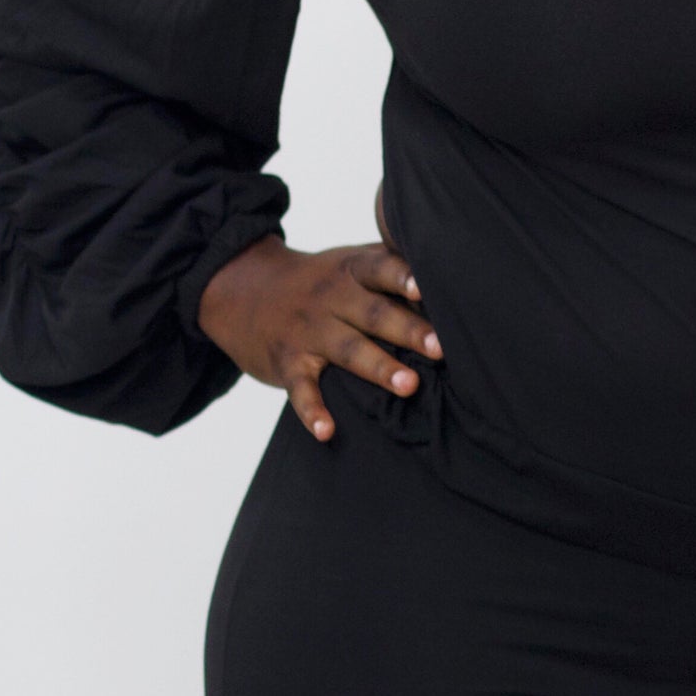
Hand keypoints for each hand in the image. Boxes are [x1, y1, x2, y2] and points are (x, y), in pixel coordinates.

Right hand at [196, 209, 439, 443]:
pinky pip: (301, 389)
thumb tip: (453, 284)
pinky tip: (327, 432)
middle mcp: (330, 298)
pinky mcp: (287, 363)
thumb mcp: (347, 264)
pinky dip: (312, 412)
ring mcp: (306, 331)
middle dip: (406, 329)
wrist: (241, 293)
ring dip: (378, 367)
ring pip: (346, 349)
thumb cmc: (318, 283)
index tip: (424, 287)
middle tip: (440, 347)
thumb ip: (390, 269)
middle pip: (372, 313)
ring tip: (408, 385)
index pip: (379, 268)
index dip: (402, 276)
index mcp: (351, 271)